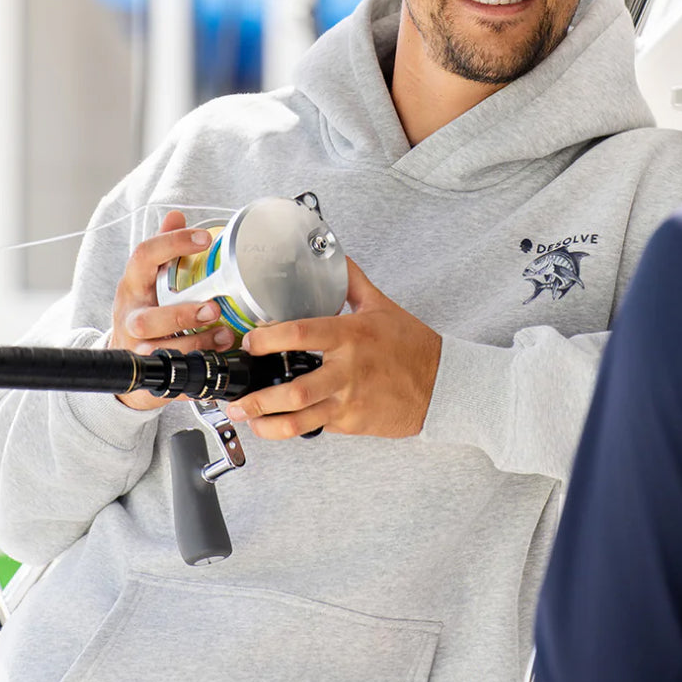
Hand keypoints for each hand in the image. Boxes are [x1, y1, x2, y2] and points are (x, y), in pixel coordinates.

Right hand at [112, 210, 236, 410]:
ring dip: (196, 344)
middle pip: (146, 319)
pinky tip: (217, 360)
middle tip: (213, 309)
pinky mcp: (149, 374)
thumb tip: (176, 215)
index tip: (204, 238)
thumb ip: (163, 248)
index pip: (143, 257)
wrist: (125, 361)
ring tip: (224, 336)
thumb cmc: (144, 312)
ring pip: (160, 351)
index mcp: (132, 286)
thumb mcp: (147, 279)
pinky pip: (172, 377)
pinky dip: (196, 370)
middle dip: (181, 315)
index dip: (172, 244)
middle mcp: (131, 318)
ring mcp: (136, 349)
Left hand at [228, 259, 441, 439]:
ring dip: (269, 425)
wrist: (443, 384)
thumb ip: (351, 282)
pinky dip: (299, 427)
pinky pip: (320, 426)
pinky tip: (284, 424)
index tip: (249, 342)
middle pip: (293, 390)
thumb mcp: (382, 306)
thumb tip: (334, 255)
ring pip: (300, 420)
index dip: (267, 339)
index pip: (300, 334)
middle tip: (238, 400)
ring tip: (251, 421)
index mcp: (350, 335)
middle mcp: (347, 370)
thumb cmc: (414, 346)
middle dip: (258, 399)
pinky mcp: (354, 422)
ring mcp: (350, 400)